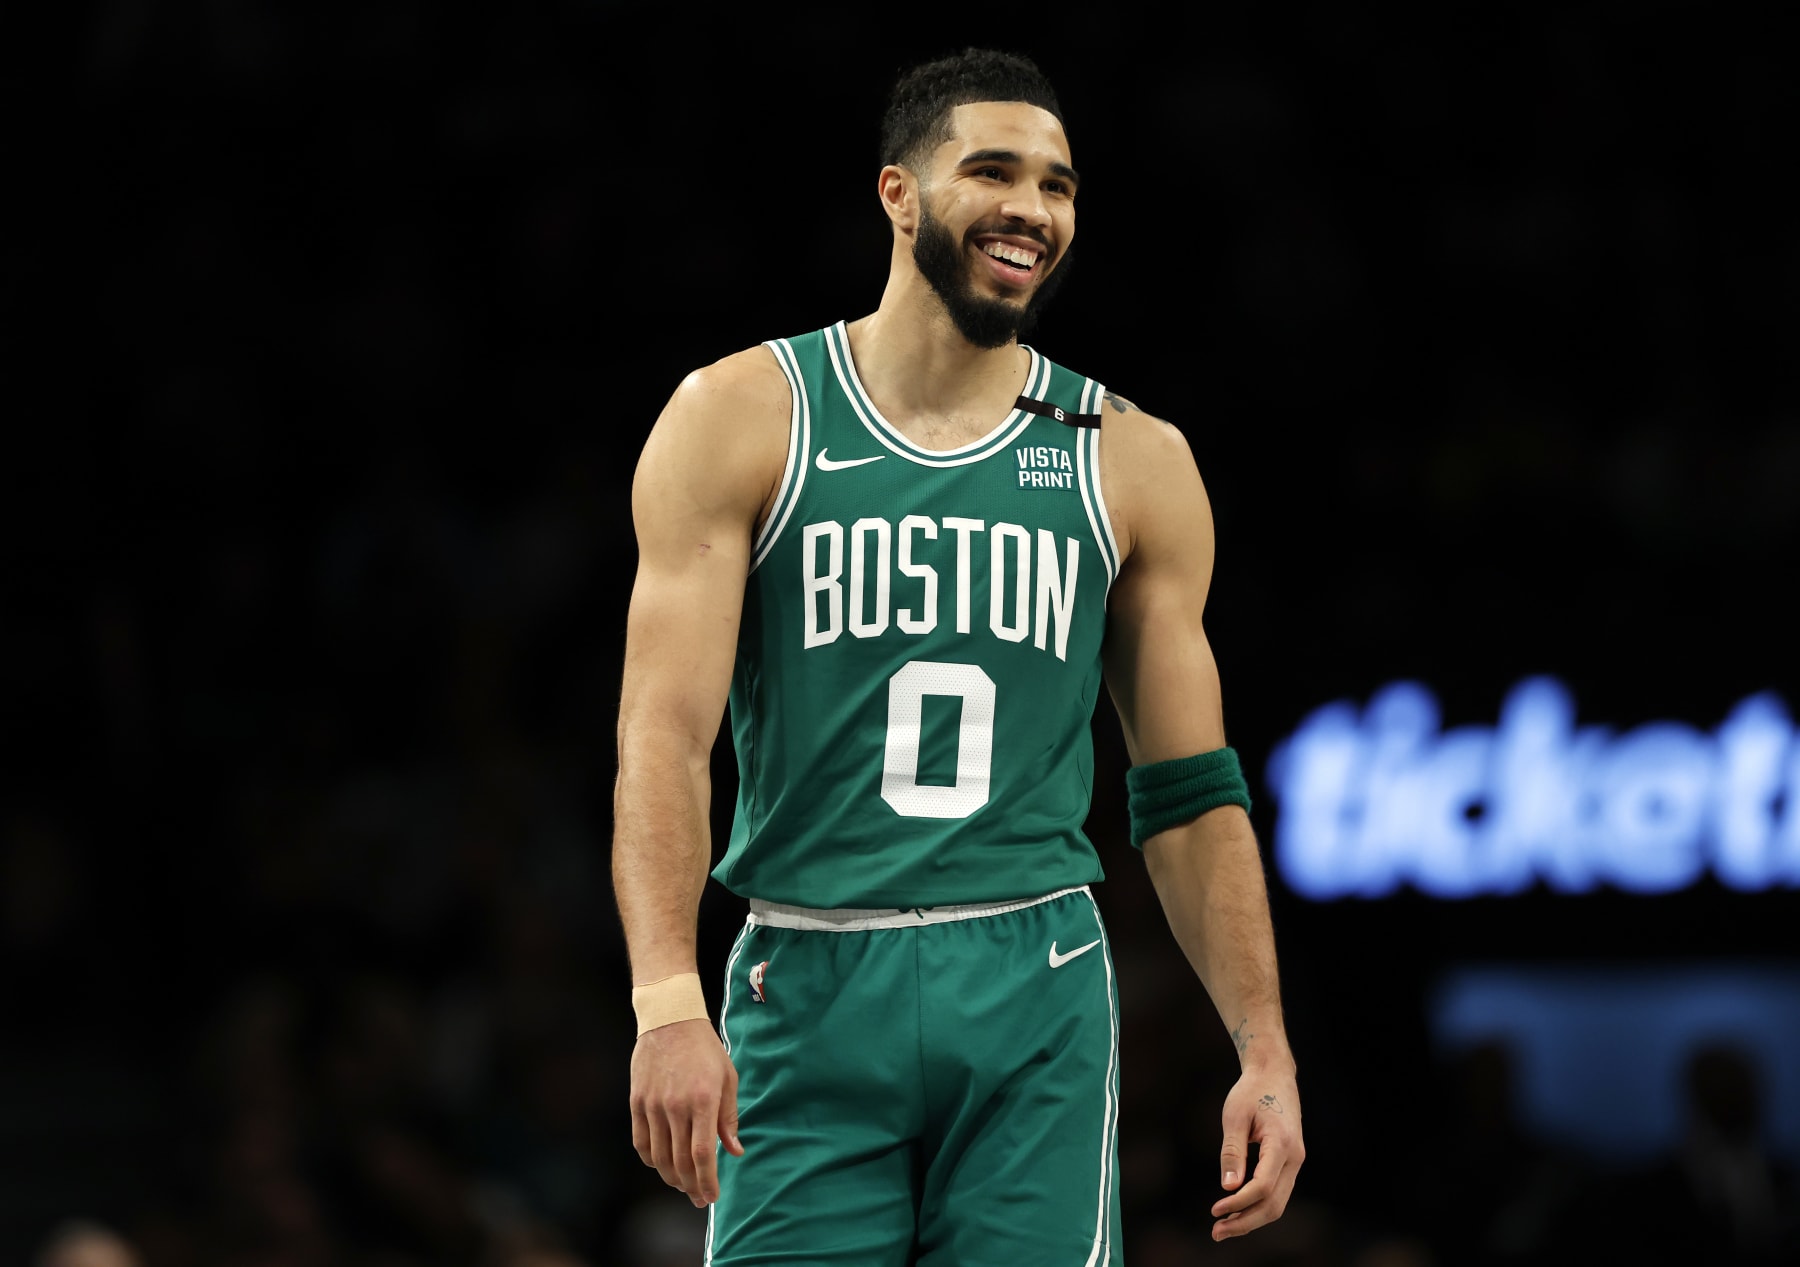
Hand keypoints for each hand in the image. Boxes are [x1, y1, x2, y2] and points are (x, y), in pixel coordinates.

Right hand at [629, 1017, 743, 1206]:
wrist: (670, 1019)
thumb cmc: (705, 1049)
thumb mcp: (728, 1078)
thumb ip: (729, 1117)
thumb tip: (734, 1152)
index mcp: (703, 1100)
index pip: (702, 1154)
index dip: (707, 1180)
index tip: (712, 1196)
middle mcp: (675, 1106)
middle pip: (680, 1161)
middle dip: (691, 1186)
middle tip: (699, 1199)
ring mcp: (652, 1105)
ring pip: (659, 1157)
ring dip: (671, 1177)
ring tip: (683, 1185)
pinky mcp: (636, 1102)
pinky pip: (641, 1142)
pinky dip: (651, 1160)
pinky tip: (662, 1165)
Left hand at [1210, 1066, 1303, 1239]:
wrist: (1274, 1074)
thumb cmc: (1251, 1091)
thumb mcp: (1234, 1116)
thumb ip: (1232, 1152)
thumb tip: (1228, 1187)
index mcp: (1282, 1143)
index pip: (1262, 1186)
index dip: (1239, 1203)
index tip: (1215, 1210)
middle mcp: (1295, 1157)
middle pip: (1274, 1204)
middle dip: (1245, 1222)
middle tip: (1215, 1232)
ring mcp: (1296, 1162)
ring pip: (1278, 1203)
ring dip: (1251, 1219)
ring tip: (1223, 1228)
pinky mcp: (1290, 1163)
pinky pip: (1277, 1193)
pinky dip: (1257, 1206)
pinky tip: (1236, 1211)